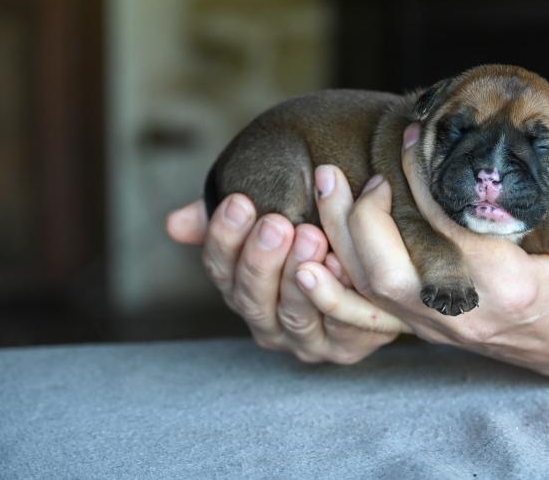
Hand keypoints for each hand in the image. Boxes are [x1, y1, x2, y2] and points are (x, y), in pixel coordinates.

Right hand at [166, 190, 405, 363]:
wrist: (374, 267)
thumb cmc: (314, 238)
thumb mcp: (267, 222)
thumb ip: (224, 221)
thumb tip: (174, 223)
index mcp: (241, 291)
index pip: (220, 269)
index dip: (225, 237)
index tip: (239, 201)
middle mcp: (267, 323)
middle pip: (252, 297)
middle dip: (261, 259)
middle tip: (276, 224)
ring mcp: (304, 341)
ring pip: (294, 314)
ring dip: (299, 276)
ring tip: (311, 237)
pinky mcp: (345, 348)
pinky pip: (341, 325)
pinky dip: (339, 295)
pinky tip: (342, 265)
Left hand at [293, 124, 548, 382]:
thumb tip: (519, 112)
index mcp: (511, 285)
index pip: (448, 226)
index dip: (420, 176)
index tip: (412, 135)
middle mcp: (468, 313)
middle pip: (388, 270)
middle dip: (358, 215)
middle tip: (349, 168)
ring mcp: (442, 329)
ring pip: (368, 292)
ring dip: (338, 237)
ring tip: (327, 185)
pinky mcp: (428, 332)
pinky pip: (366, 313)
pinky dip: (336, 279)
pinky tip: (316, 245)